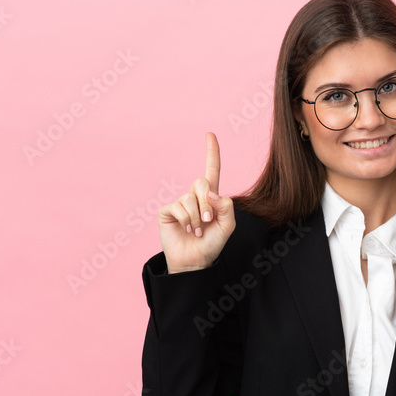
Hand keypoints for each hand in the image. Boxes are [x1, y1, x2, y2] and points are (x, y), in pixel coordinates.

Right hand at [157, 132, 234, 272]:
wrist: (195, 261)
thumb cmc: (212, 243)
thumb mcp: (227, 226)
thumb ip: (226, 207)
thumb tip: (211, 193)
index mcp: (211, 197)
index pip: (212, 170)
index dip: (212, 152)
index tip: (210, 134)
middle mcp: (194, 196)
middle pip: (202, 182)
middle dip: (207, 204)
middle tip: (208, 222)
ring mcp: (180, 202)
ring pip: (191, 198)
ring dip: (197, 217)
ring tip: (196, 231)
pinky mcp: (168, 211)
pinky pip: (179, 207)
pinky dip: (186, 220)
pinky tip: (186, 230)